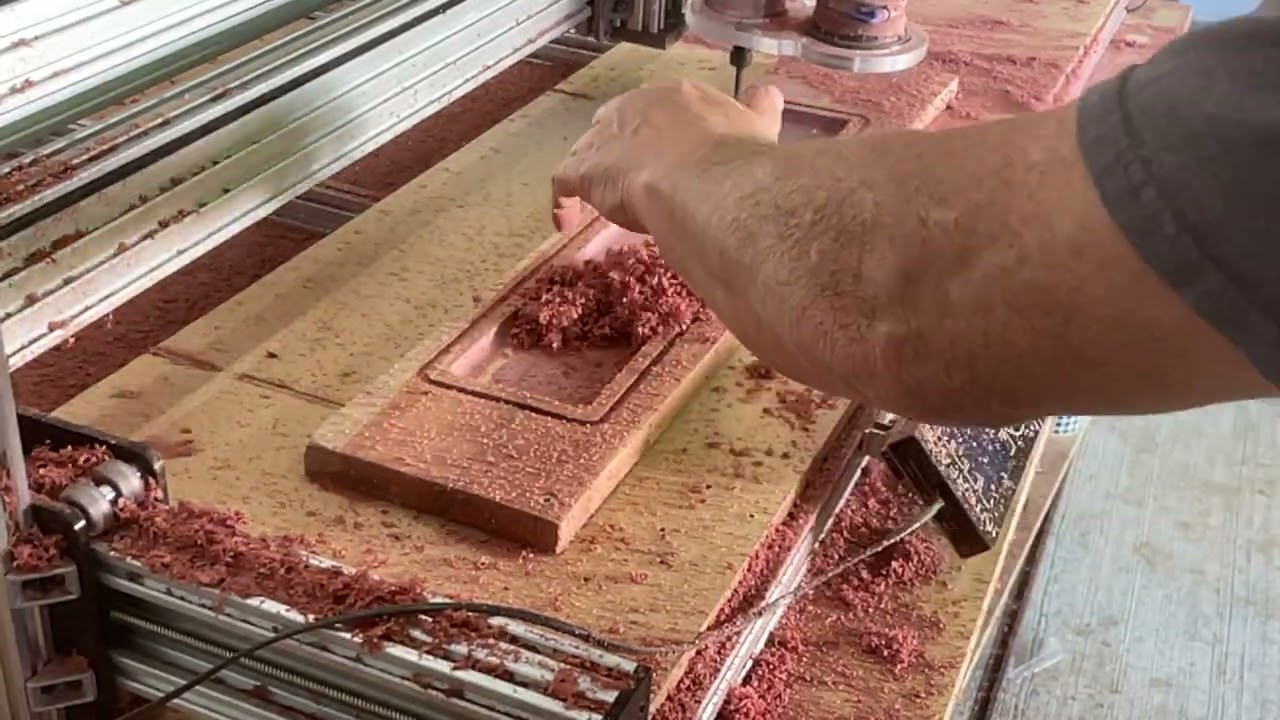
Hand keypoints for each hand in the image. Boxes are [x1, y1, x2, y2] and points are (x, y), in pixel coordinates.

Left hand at [551, 80, 784, 232]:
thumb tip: (768, 95)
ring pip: (588, 152)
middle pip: (616, 125)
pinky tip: (566, 224)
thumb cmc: (736, 159)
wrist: (707, 183)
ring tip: (599, 203)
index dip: (659, 136)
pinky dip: (563, 203)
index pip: (659, 110)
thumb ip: (759, 111)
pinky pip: (563, 184)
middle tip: (633, 182)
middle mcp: (636, 107)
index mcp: (677, 96)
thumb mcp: (758, 127)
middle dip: (621, 151)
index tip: (666, 159)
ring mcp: (606, 138)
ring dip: (593, 175)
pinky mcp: (585, 170)